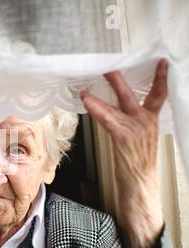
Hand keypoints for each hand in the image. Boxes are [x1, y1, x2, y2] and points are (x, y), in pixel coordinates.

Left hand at [80, 59, 167, 247]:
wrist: (141, 185)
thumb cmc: (138, 164)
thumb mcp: (141, 140)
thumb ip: (135, 124)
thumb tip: (120, 113)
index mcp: (152, 121)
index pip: (159, 95)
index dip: (161, 78)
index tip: (161, 62)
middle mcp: (146, 121)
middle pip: (134, 94)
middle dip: (120, 78)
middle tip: (109, 64)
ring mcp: (136, 128)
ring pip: (117, 104)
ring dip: (102, 91)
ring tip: (87, 83)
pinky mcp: (123, 137)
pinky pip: (107, 118)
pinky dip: (96, 108)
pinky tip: (86, 100)